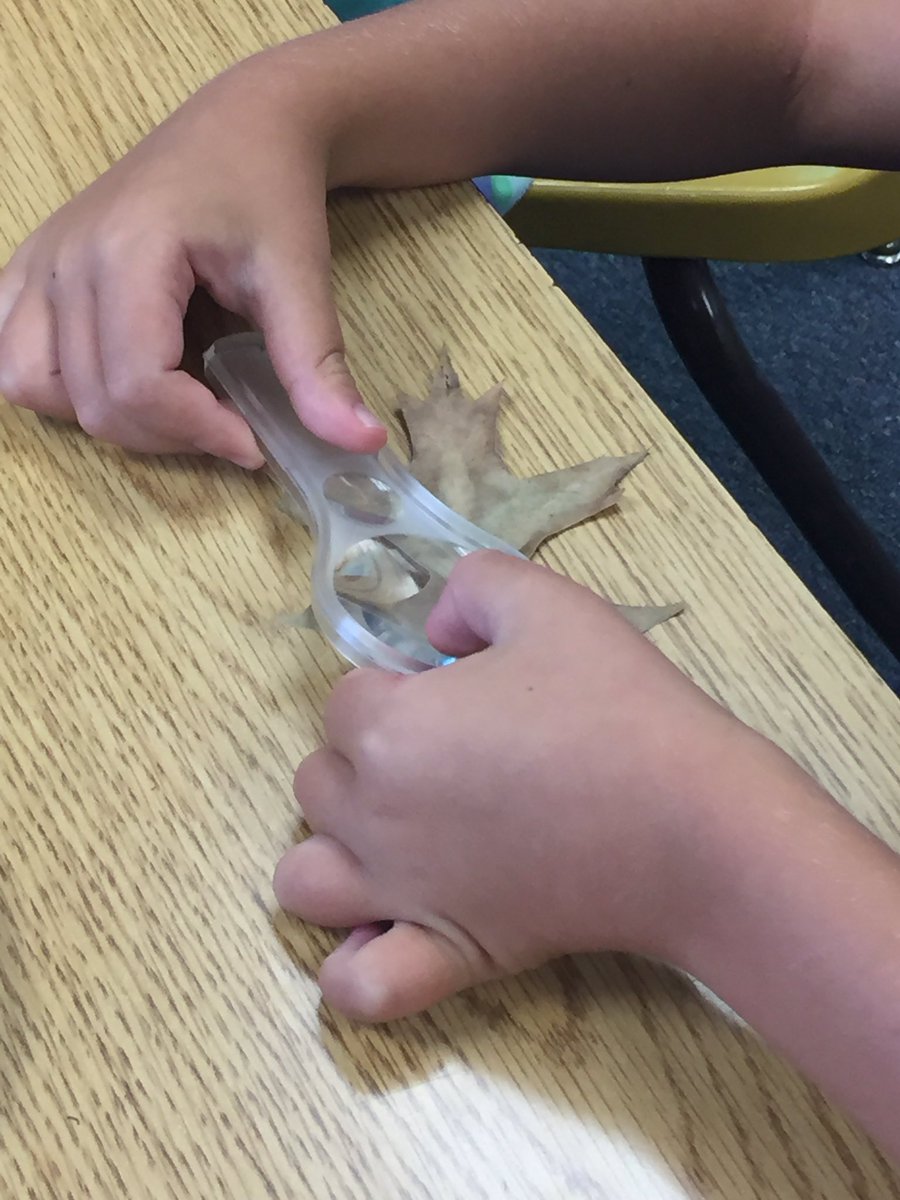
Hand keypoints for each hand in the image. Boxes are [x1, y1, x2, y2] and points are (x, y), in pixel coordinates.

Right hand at [0, 48, 385, 464]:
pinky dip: (58, 388)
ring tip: (175, 400)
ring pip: (37, 388)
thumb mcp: (300, 275)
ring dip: (111, 418)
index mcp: (129, 251)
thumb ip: (317, 365)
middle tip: (227, 422)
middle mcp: (67, 258)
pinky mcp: (31, 271)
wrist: (241, 125)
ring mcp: (40, 264)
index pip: (139, 385)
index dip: (199, 432)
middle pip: (95, 402)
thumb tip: (361, 443)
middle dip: (170, 434)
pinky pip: (13, 356)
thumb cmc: (268, 189)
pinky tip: (117, 378)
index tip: (254, 441)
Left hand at [275, 551, 762, 1021]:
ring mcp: (401, 895)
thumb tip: (435, 627)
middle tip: (450, 752)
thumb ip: (470, 587)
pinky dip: (357, 963)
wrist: (692, 822)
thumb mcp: (547, 602)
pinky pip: (359, 984)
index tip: (461, 693)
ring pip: (305, 878)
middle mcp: (371, 815)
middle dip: (366, 757)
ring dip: (338, 852)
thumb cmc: (618, 708)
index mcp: (386, 728)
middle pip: (318, 781)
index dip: (401, 686)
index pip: (346, 698)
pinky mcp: (447, 955)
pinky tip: (397, 927)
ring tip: (402, 837)